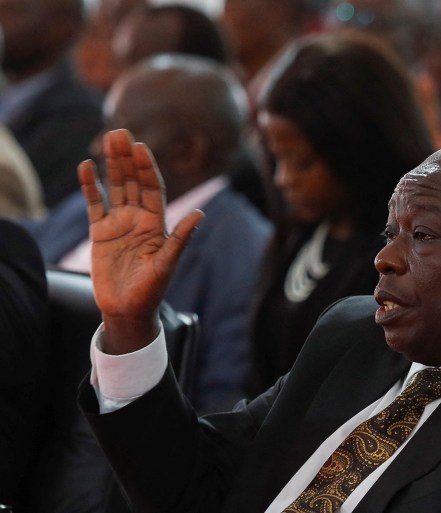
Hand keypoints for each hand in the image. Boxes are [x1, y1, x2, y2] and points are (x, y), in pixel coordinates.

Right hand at [78, 129, 203, 353]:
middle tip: (120, 132)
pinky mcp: (99, 232)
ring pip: (115, 187)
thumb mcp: (167, 264)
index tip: (141, 148)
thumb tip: (199, 214)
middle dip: (127, 158)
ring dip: (111, 164)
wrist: (127, 309)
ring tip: (107, 140)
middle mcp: (139, 218)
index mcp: (157, 223)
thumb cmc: (151, 290)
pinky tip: (85, 166)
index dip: (147, 168)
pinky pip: (94, 204)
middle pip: (133, 181)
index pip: (153, 188)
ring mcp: (119, 223)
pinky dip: (90, 186)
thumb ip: (180, 239)